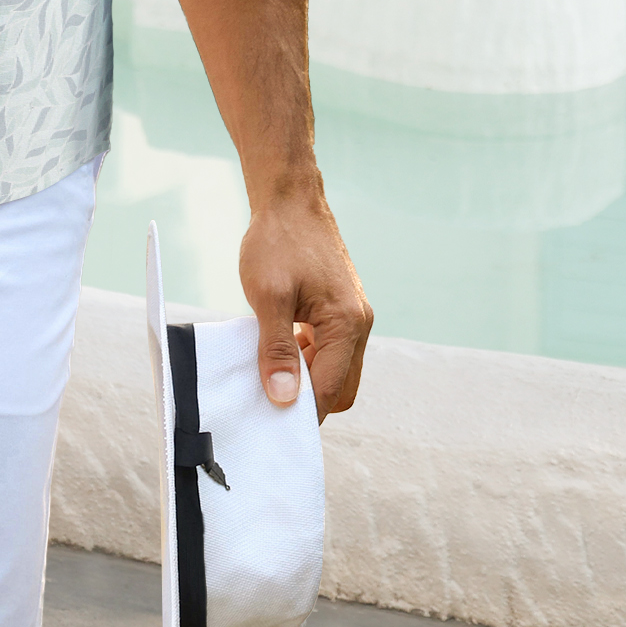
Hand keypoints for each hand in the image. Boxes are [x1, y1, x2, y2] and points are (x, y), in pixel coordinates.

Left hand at [238, 195, 371, 419]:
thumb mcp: (268, 297)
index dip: (300, 413)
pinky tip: (278, 351)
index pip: (328, 390)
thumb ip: (276, 349)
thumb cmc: (278, 242)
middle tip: (267, 404)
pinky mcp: (341, 308)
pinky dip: (308, 358)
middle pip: (339, 387)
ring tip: (268, 377)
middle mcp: (359, 324)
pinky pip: (330, 348)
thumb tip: (282, 398)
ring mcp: (353, 316)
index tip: (270, 427)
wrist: (289, 199)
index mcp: (347, 325)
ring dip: (306, 378)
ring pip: (335, 369)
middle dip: (308, 401)